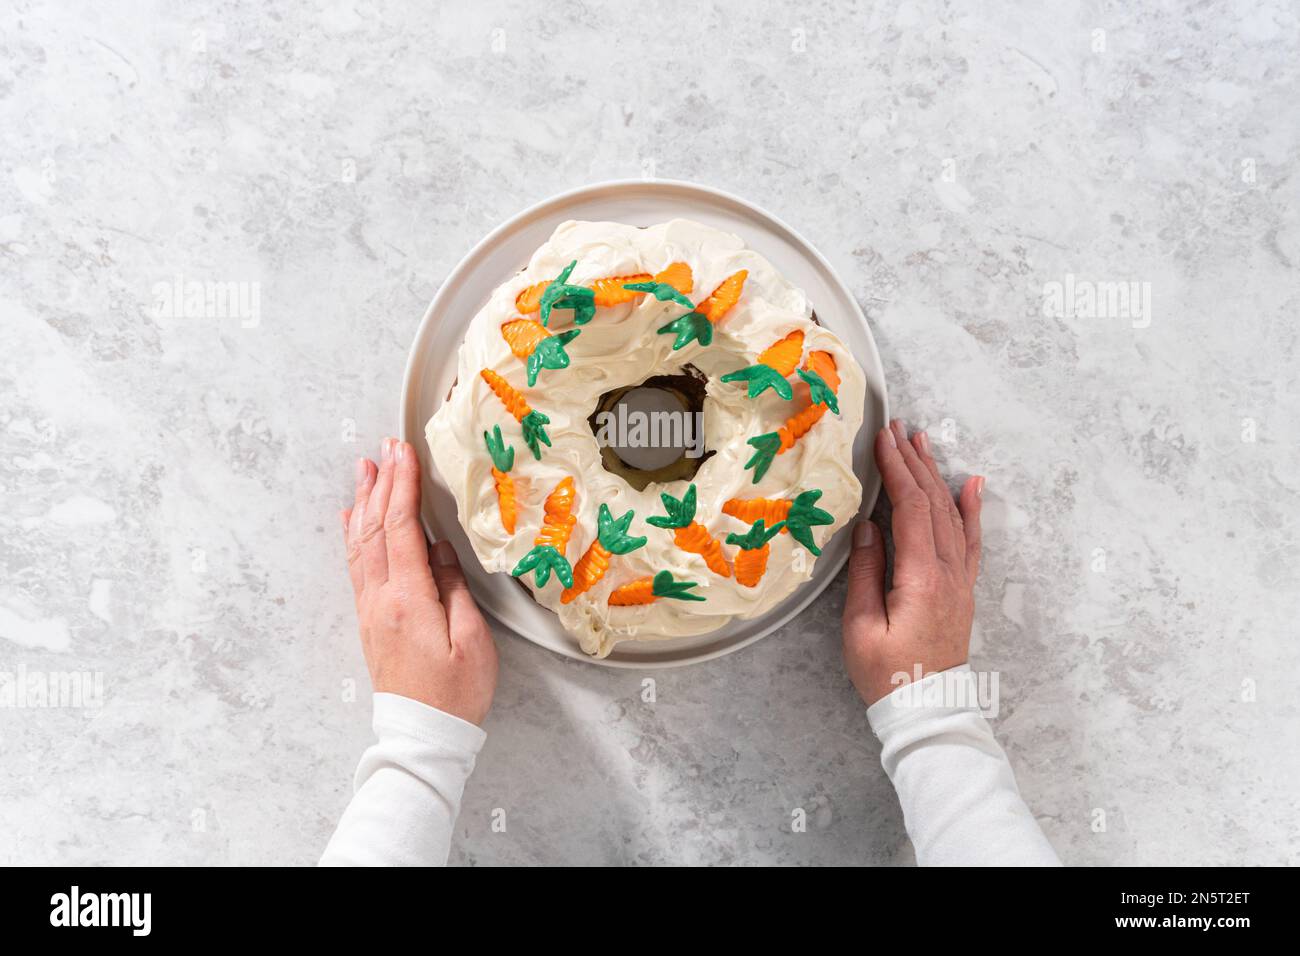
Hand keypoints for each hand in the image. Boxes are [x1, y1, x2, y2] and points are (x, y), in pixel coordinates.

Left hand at [342, 437, 496, 724]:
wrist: (422, 735)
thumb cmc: (454, 695)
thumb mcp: (471, 642)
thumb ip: (454, 591)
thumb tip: (441, 552)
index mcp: (408, 600)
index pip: (401, 529)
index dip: (402, 487)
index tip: (405, 453)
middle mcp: (381, 600)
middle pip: (375, 528)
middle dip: (381, 483)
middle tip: (385, 447)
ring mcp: (371, 609)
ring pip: (361, 543)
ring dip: (363, 502)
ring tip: (365, 469)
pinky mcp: (371, 620)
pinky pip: (356, 565)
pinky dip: (353, 534)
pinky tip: (351, 518)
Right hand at [842, 420, 983, 705]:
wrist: (928, 708)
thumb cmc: (887, 674)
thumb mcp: (861, 627)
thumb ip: (866, 573)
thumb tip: (868, 527)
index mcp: (921, 577)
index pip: (909, 508)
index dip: (896, 470)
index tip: (882, 439)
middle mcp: (948, 571)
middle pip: (932, 503)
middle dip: (914, 461)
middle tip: (898, 428)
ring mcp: (960, 579)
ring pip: (951, 514)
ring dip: (936, 475)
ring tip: (923, 443)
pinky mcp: (962, 588)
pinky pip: (971, 540)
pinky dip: (971, 508)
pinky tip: (971, 484)